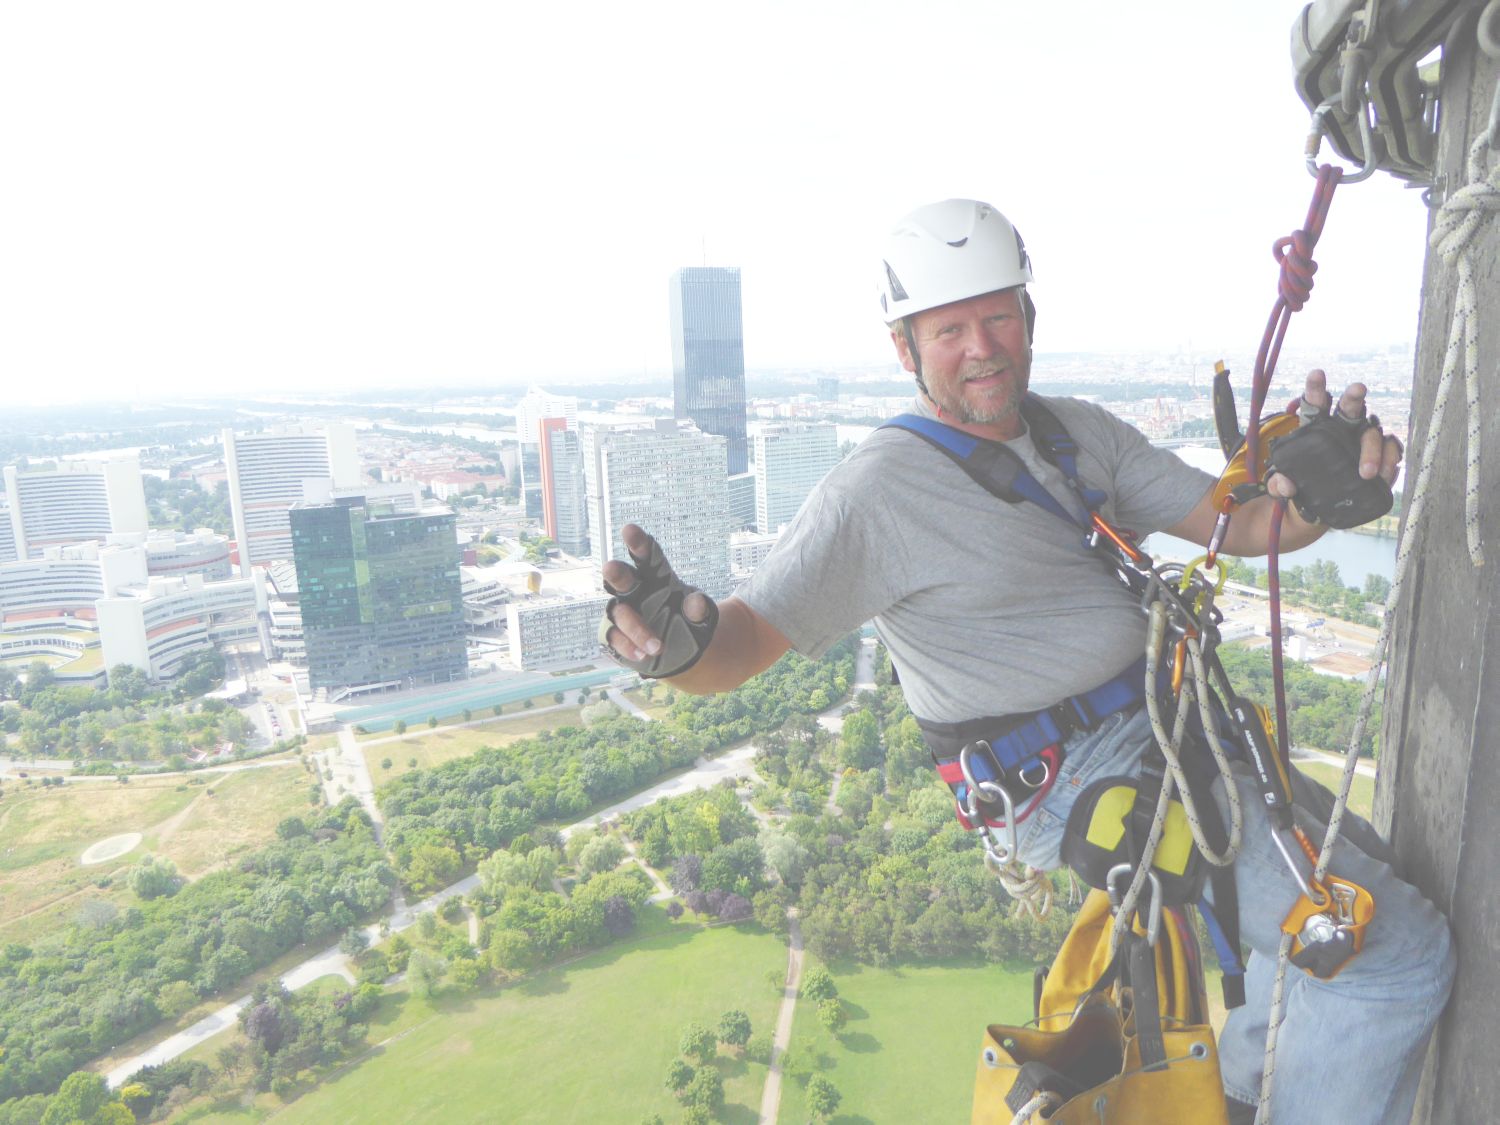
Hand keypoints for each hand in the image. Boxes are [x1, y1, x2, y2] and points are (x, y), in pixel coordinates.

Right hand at [600, 524, 716, 674]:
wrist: (684, 650)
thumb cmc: (689, 621)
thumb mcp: (701, 615)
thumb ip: (700, 608)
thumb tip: (696, 603)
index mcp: (656, 577)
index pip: (646, 556)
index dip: (637, 543)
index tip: (628, 529)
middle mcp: (635, 591)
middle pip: (622, 578)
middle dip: (616, 573)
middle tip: (611, 568)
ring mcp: (624, 612)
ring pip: (618, 612)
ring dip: (634, 627)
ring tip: (657, 646)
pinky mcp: (616, 635)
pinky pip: (613, 637)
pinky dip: (626, 646)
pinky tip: (641, 655)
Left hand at [1267, 370, 1402, 499]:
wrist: (1321, 510)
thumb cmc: (1301, 488)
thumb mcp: (1283, 489)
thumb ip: (1278, 485)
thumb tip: (1285, 485)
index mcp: (1315, 429)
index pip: (1314, 405)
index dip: (1315, 388)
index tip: (1316, 373)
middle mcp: (1342, 429)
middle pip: (1350, 407)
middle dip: (1353, 396)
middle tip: (1358, 388)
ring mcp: (1363, 441)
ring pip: (1373, 433)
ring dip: (1371, 450)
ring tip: (1365, 473)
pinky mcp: (1381, 456)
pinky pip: (1391, 450)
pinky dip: (1389, 462)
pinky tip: (1383, 475)